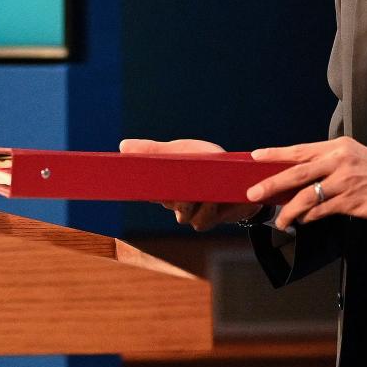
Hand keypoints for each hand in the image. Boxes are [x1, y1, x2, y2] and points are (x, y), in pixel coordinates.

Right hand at [119, 138, 261, 230]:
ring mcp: (190, 213)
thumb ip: (155, 150)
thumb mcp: (183, 151)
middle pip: (162, 200)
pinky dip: (206, 210)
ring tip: (199, 191)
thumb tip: (122, 146)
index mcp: (165, 182)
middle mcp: (174, 200)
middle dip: (167, 193)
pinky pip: (199, 221)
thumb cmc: (210, 162)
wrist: (243, 178)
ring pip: (181, 214)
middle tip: (172, 186)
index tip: (126, 180)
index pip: (144, 186)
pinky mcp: (207, 220)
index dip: (136, 184)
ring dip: (190, 203)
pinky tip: (213, 199)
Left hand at [246, 137, 366, 229]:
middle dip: (271, 183)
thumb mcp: (354, 158)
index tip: (254, 157)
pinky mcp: (352, 201)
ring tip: (279, 220)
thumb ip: (329, 164)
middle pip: (297, 172)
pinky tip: (303, 221)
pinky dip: (309, 217)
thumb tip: (298, 177)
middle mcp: (339, 160)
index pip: (300, 150)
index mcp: (338, 147)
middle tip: (252, 192)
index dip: (275, 154)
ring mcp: (345, 181)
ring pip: (307, 196)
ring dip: (289, 210)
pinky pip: (322, 210)